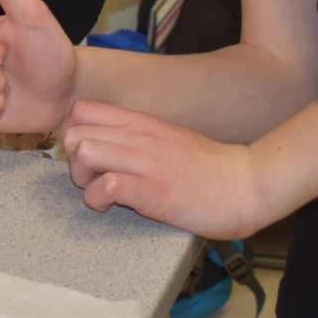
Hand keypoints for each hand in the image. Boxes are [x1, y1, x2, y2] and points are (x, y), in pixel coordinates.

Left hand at [61, 100, 269, 238]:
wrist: (245, 184)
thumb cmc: (206, 166)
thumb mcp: (165, 136)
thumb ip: (134, 134)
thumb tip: (104, 141)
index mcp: (140, 121)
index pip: (80, 110)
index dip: (73, 134)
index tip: (86, 154)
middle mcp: (137, 136)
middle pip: (72, 133)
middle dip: (73, 162)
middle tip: (93, 178)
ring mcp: (144, 162)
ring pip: (83, 153)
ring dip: (83, 180)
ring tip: (103, 193)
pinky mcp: (152, 191)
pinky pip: (106, 187)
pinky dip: (100, 200)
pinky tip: (115, 207)